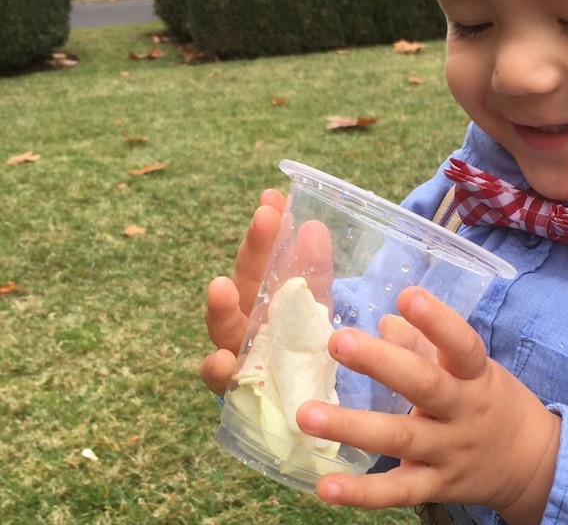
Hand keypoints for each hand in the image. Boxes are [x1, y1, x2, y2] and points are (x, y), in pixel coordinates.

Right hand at [200, 189, 334, 394]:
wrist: (299, 406)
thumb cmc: (297, 349)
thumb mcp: (313, 308)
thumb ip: (312, 272)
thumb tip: (314, 225)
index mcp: (265, 294)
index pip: (266, 256)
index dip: (268, 229)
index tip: (275, 197)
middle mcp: (246, 318)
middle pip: (247, 280)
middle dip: (255, 248)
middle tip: (266, 216)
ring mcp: (237, 351)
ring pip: (223, 326)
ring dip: (220, 306)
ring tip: (219, 287)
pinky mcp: (234, 389)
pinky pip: (223, 380)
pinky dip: (218, 369)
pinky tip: (221, 361)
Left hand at [296, 286, 561, 524]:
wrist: (533, 462)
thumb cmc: (490, 401)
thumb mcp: (472, 369)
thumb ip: (427, 345)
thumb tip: (385, 321)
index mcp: (475, 375)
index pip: (462, 345)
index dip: (438, 321)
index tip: (407, 296)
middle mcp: (463, 411)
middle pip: (425, 385)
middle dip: (381, 363)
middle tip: (338, 341)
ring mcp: (449, 451)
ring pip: (401, 438)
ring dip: (352, 426)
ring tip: (306, 414)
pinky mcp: (436, 486)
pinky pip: (397, 491)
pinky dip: (361, 493)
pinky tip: (325, 486)